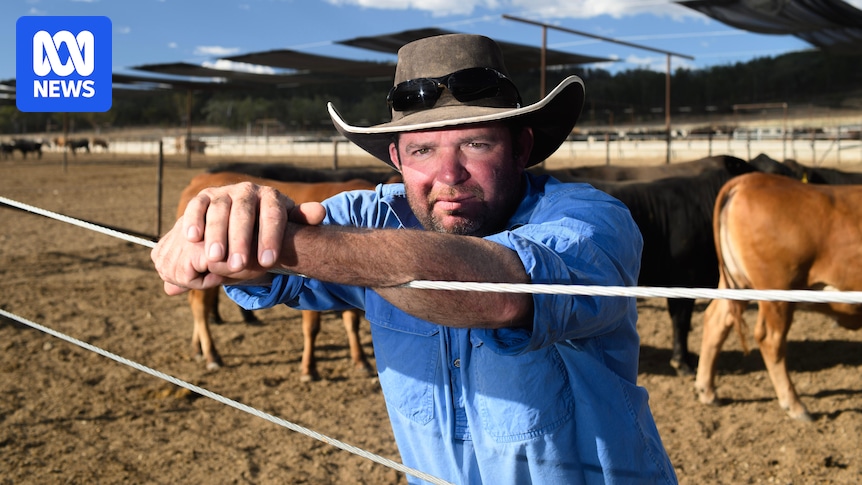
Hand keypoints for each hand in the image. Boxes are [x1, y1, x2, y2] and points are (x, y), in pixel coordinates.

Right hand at [151, 181, 325, 294]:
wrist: (245, 215)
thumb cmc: (270, 226)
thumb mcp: (288, 222)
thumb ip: (302, 219)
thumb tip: (321, 212)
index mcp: (271, 197)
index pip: (273, 215)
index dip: (270, 238)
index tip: (267, 263)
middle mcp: (247, 190)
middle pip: (244, 213)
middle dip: (241, 240)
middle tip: (238, 265)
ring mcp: (224, 192)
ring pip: (219, 210)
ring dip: (216, 234)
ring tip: (215, 259)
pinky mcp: (203, 197)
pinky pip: (197, 206)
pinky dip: (194, 220)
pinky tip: (193, 238)